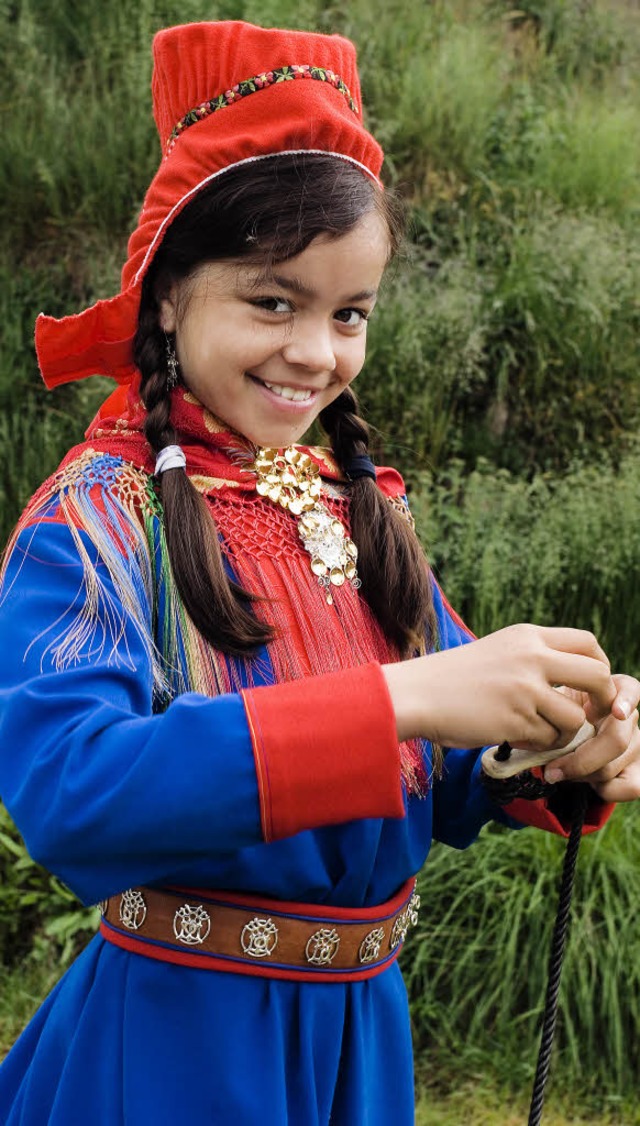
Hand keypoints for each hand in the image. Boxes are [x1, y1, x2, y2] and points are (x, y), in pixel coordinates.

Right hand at [382, 624, 614, 751]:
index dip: (599, 665)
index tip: (590, 686)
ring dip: (564, 731)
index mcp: (528, 636)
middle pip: (597, 675)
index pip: (587, 642)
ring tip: (541, 732)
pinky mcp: (515, 719)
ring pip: (575, 716)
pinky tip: (516, 737)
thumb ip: (533, 657)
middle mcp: (531, 657)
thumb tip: (574, 678)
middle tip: (590, 714)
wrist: (417, 693)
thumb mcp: (498, 650)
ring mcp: (525, 689)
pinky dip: (538, 743)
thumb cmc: (454, 677)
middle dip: (602, 700)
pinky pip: (548, 738)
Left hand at [544, 674, 639, 802]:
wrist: (562, 740)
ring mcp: (637, 743)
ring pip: (611, 767)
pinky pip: (631, 787)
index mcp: (611, 692)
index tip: (616, 711)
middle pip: (615, 740)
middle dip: (579, 761)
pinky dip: (605, 790)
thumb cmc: (557, 718)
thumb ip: (555, 712)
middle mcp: (629, 716)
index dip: (626, 701)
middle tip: (550, 771)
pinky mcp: (638, 770)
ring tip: (562, 771)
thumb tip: (537, 738)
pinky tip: (589, 783)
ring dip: (581, 776)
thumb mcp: (553, 707)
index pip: (630, 690)